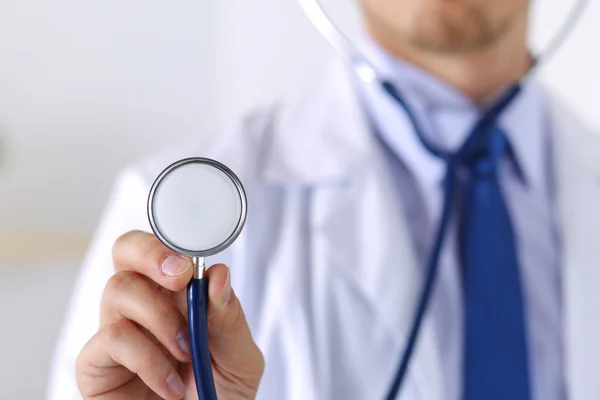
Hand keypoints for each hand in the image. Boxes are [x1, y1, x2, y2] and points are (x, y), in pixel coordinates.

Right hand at [76, 230, 263, 398]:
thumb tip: (218, 275)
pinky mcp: (96, 363)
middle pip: (126, 249)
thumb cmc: (219, 394)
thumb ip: (229, 320)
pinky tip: (168, 384)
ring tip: (186, 352)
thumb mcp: (239, 359)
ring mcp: (118, 330)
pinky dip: (148, 359)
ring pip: (118, 289)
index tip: (192, 265)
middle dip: (150, 254)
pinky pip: (112, 338)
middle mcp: (144, 304)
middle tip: (178, 278)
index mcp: (179, 295)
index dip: (171, 243)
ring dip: (160, 318)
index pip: (165, 248)